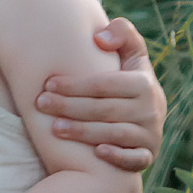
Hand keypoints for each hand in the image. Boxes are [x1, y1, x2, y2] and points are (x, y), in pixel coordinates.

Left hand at [38, 17, 165, 171]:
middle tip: (41, 104)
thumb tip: (99, 38)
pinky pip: (136, 159)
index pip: (105, 84)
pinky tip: (96, 154)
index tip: (48, 84)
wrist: (146, 118)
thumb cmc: (127, 82)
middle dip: (70, 107)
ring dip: (83, 132)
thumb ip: (122, 33)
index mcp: (144, 83)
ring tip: (54, 128)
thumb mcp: (132, 55)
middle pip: (105, 109)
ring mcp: (151, 134)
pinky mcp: (148, 156)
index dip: (75, 84)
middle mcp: (152, 109)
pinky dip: (118, 156)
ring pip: (115, 134)